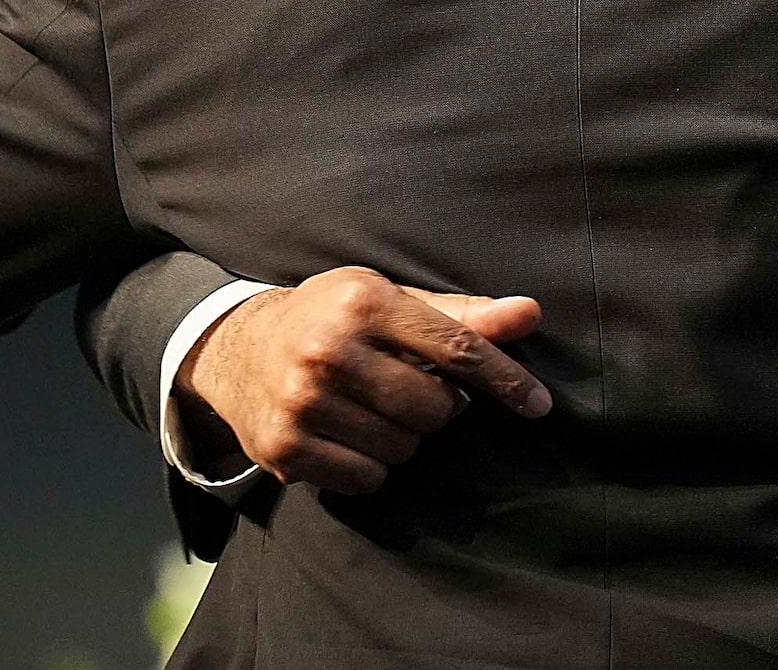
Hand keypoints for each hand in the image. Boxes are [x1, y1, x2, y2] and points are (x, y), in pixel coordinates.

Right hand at [177, 267, 550, 494]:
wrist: (237, 348)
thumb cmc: (334, 318)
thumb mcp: (391, 299)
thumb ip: (462, 314)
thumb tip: (530, 314)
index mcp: (364, 302)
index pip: (456, 349)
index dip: (506, 380)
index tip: (540, 405)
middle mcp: (328, 351)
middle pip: (435, 408)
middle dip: (440, 406)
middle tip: (413, 388)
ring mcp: (302, 403)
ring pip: (404, 448)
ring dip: (405, 436)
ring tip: (375, 408)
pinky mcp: (283, 448)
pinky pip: (367, 478)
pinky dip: (372, 465)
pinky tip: (351, 434)